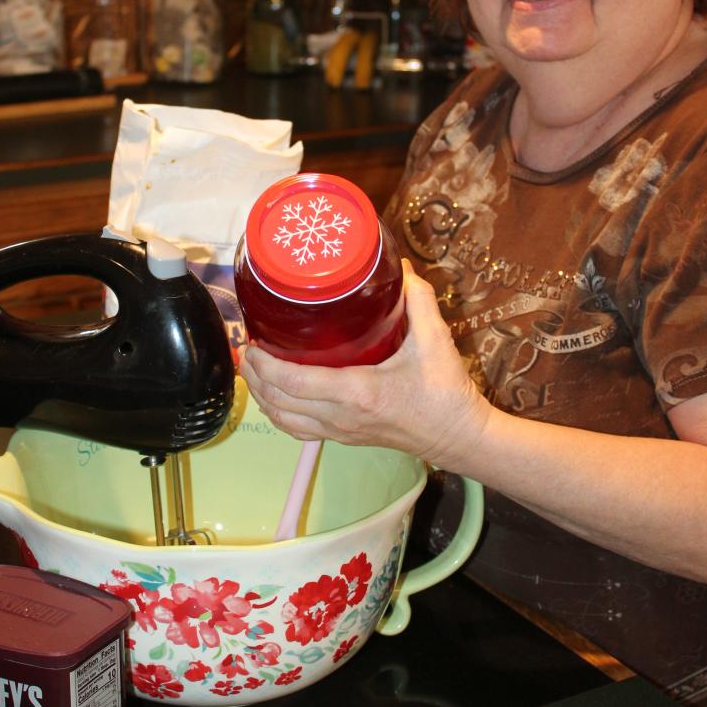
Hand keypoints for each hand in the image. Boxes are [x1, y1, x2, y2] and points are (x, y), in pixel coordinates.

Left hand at [240, 262, 487, 470]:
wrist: (459, 437)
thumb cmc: (446, 391)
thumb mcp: (435, 340)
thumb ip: (418, 300)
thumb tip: (399, 268)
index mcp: (358, 392)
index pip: (296, 383)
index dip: (266, 365)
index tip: (253, 343)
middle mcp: (342, 416)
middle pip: (279, 403)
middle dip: (256, 377)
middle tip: (248, 348)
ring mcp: (341, 431)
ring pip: (284, 421)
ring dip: (263, 397)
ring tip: (254, 369)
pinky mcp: (344, 439)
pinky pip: (299, 430)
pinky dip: (280, 414)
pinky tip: (276, 396)